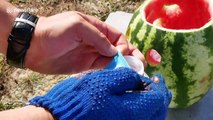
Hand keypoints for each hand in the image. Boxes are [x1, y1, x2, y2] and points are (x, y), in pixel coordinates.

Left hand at [25, 12, 144, 73]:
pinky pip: (102, 69)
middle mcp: (96, 42)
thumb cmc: (54, 30)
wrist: (33, 46)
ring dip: (122, 66)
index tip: (123, 54)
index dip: (124, 45)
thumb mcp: (78, 25)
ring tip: (131, 73)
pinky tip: (116, 75)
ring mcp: (91, 54)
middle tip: (140, 65)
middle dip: (130, 56)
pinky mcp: (86, 66)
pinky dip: (110, 72)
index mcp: (96, 28)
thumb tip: (114, 51)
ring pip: (112, 60)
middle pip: (118, 49)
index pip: (117, 37)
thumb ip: (98, 37)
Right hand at [29, 68, 171, 119]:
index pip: (157, 98)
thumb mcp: (105, 80)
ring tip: (150, 93)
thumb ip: (126, 77)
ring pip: (149, 117)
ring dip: (153, 104)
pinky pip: (138, 119)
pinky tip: (138, 103)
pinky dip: (144, 111)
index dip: (159, 86)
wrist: (64, 117)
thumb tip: (139, 78)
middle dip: (160, 97)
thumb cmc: (83, 97)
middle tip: (157, 85)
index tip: (157, 77)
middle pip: (156, 111)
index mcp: (131, 109)